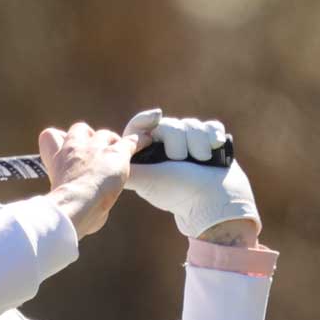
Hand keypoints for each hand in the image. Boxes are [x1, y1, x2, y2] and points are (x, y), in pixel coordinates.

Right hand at [39, 121, 140, 238]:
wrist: (75, 204)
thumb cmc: (66, 210)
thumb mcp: (57, 199)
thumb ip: (68, 194)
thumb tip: (87, 214)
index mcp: (57, 159)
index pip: (50, 136)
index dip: (59, 142)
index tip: (67, 154)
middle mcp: (75, 147)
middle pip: (81, 130)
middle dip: (89, 140)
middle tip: (96, 155)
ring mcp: (97, 148)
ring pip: (105, 134)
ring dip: (110, 143)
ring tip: (117, 156)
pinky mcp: (117, 154)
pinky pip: (130, 141)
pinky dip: (139, 141)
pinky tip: (146, 142)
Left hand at [122, 109, 261, 240]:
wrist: (212, 202)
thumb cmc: (177, 192)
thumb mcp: (145, 180)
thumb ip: (127, 165)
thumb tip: (103, 158)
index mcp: (148, 154)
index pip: (140, 128)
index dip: (145, 120)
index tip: (156, 117)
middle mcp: (166, 147)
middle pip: (168, 125)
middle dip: (178, 142)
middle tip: (181, 161)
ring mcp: (190, 144)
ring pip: (191, 124)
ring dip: (198, 142)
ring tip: (202, 160)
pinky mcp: (210, 142)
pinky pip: (210, 126)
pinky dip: (213, 135)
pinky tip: (216, 146)